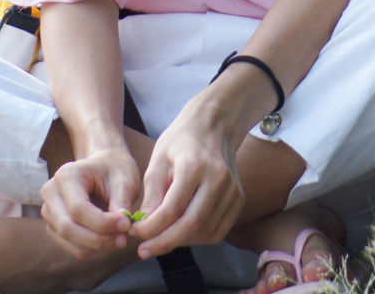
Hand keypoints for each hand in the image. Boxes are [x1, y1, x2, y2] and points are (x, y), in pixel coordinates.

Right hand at [40, 146, 141, 260]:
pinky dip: (94, 249)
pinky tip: (110, 239)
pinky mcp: (54, 227)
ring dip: (98, 246)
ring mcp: (50, 212)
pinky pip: (73, 248)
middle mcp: (51, 193)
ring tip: (121, 237)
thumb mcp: (124, 179)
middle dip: (99, 238)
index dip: (103, 222)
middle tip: (124, 238)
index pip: (78, 208)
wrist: (105, 167)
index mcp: (66, 175)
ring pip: (70, 241)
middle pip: (67, 228)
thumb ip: (122, 202)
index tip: (126, 224)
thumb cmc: (114, 170)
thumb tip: (123, 226)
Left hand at [132, 100, 244, 257]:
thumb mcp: (159, 158)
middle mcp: (218, 179)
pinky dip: (198, 238)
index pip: (172, 209)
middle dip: (165, 242)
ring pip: (206, 232)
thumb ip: (152, 194)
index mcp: (194, 165)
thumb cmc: (181, 140)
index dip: (152, 228)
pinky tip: (182, 233)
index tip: (136, 233)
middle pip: (191, 225)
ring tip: (161, 239)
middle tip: (144, 250)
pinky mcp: (239, 199)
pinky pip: (218, 230)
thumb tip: (143, 228)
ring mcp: (232, 190)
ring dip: (181, 242)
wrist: (214, 124)